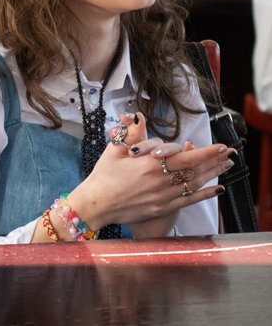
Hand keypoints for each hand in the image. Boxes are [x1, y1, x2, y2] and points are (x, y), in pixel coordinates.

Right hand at [67, 113, 231, 233]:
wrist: (96, 204)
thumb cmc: (103, 176)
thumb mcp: (114, 150)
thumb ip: (130, 133)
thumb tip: (139, 117)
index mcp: (149, 164)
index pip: (185, 156)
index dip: (205, 151)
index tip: (217, 146)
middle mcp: (160, 180)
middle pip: (195, 169)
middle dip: (214, 160)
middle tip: (229, 154)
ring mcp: (163, 196)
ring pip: (194, 184)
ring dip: (212, 174)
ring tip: (226, 166)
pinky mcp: (162, 208)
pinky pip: (188, 200)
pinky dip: (204, 195)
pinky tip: (216, 189)